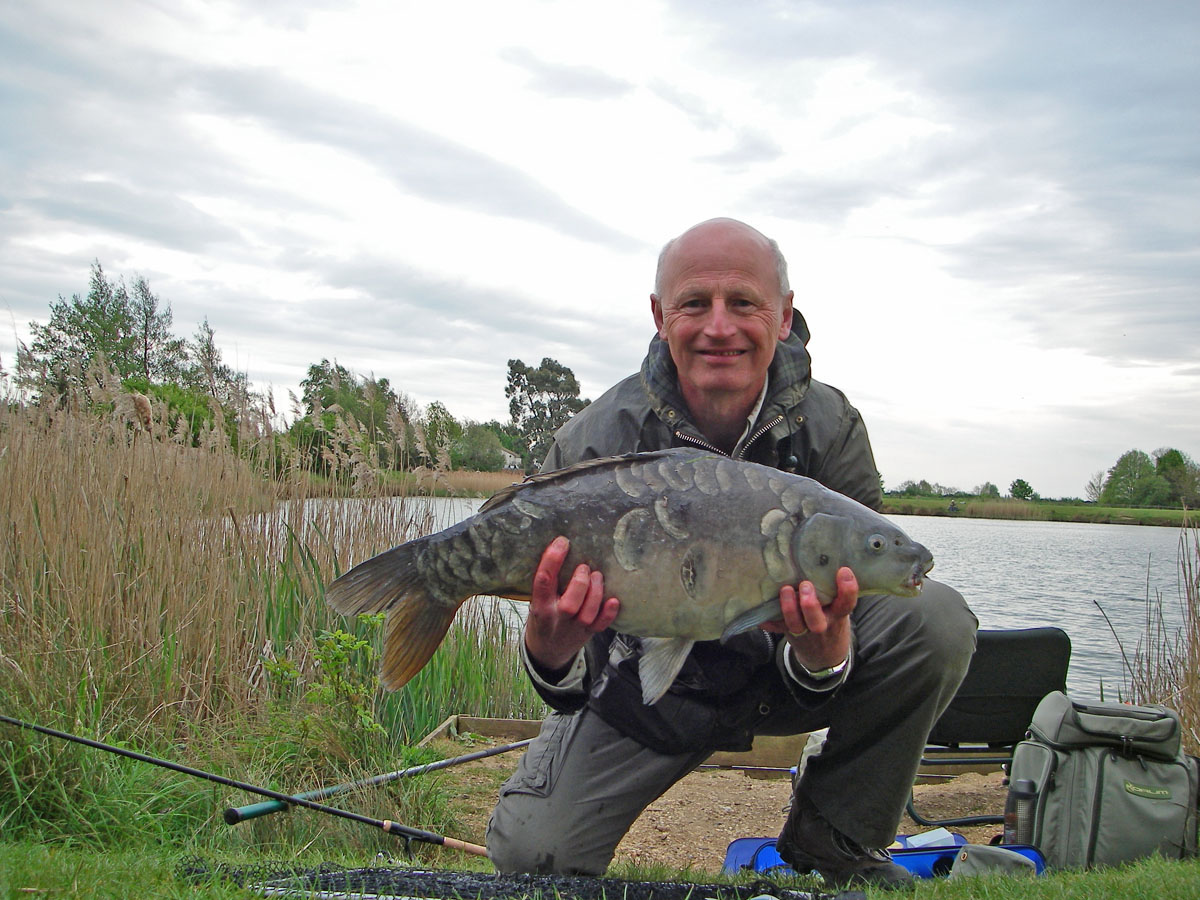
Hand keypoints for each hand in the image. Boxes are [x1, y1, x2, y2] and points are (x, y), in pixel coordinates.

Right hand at [524, 536, 619, 675]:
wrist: (546, 652)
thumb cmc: (542, 618)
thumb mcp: (535, 602)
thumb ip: (548, 584)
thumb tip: (563, 549)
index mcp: (540, 607)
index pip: (543, 581)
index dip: (552, 559)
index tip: (562, 542)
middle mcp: (556, 619)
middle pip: (570, 603)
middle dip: (579, 582)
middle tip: (585, 566)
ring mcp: (573, 628)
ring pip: (587, 613)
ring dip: (595, 592)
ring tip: (597, 576)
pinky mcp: (587, 634)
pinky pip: (600, 625)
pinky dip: (608, 613)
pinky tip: (614, 600)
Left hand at [761, 566, 856, 671]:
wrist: (825, 652)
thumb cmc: (831, 616)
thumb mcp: (838, 604)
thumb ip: (832, 588)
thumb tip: (824, 554)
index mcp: (838, 614)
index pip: (847, 604)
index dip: (848, 589)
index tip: (843, 571)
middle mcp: (822, 624)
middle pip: (816, 621)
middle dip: (810, 605)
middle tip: (805, 585)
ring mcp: (804, 631)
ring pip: (795, 625)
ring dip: (789, 608)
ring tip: (785, 589)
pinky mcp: (787, 632)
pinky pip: (775, 628)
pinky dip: (768, 620)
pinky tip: (760, 610)